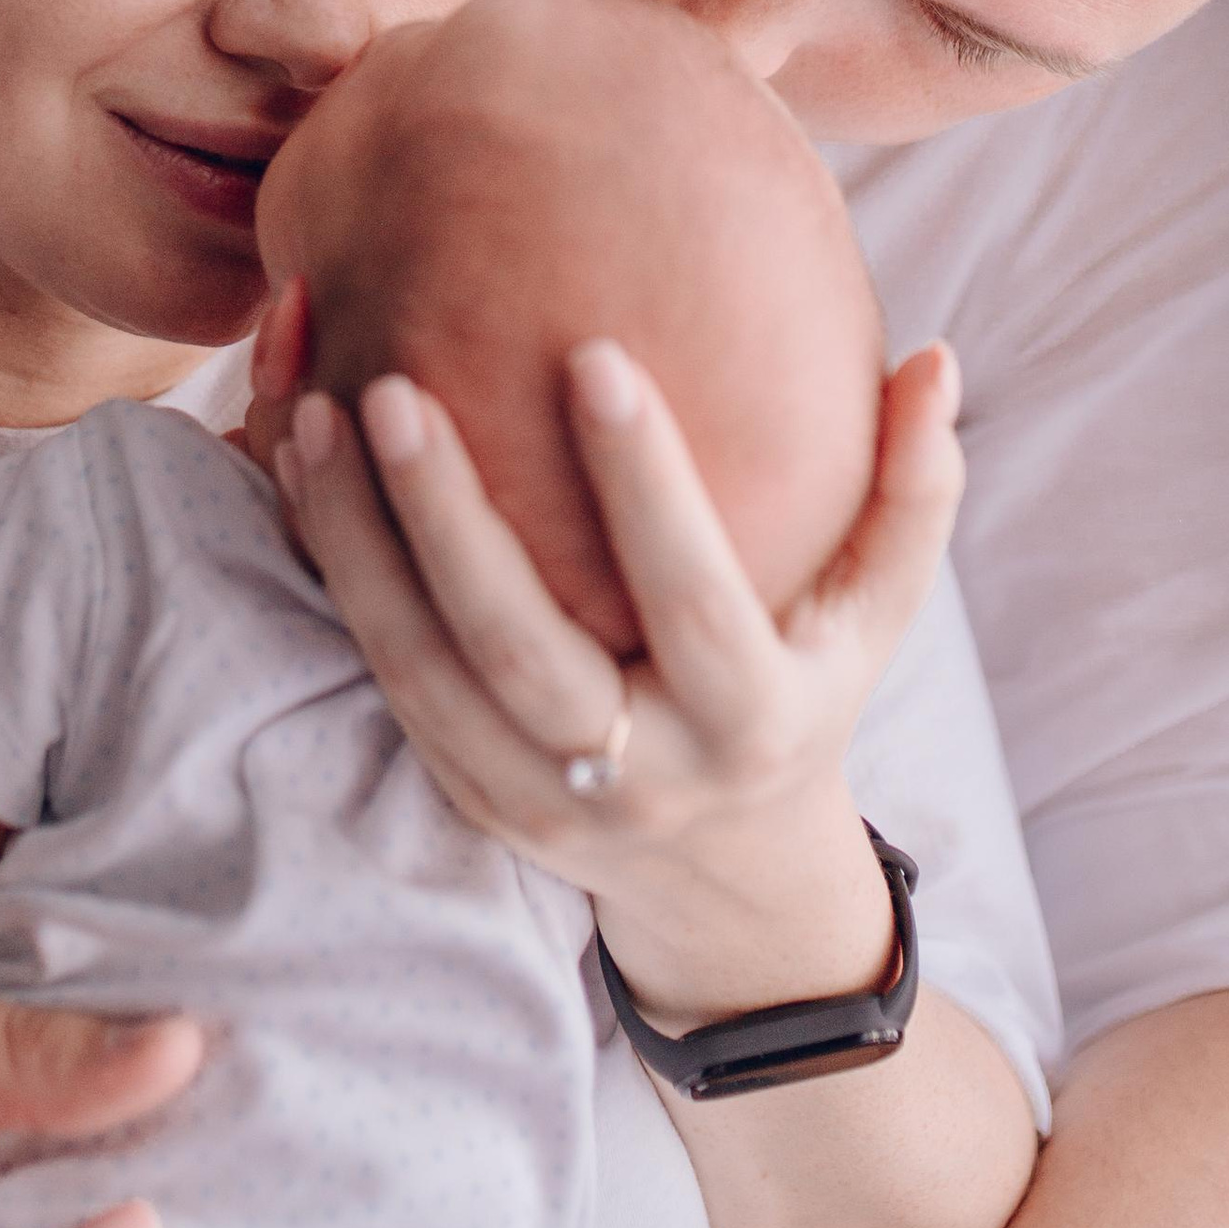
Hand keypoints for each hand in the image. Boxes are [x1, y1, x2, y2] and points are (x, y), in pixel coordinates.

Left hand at [272, 336, 963, 1014]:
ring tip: (310, 409)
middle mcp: (635, 777)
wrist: (723, 878)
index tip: (594, 350)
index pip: (693, 597)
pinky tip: (292, 462)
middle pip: (520, 648)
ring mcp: (531, 796)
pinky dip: (331, 571)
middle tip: (393, 383)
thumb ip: (909, 494)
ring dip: (354, 541)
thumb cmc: (804, 691)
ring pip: (419, 671)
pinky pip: (375, 674)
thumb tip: (936, 360)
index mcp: (749, 722)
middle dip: (450, 517)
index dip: (647, 484)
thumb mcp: (875, 616)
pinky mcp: (456, 789)